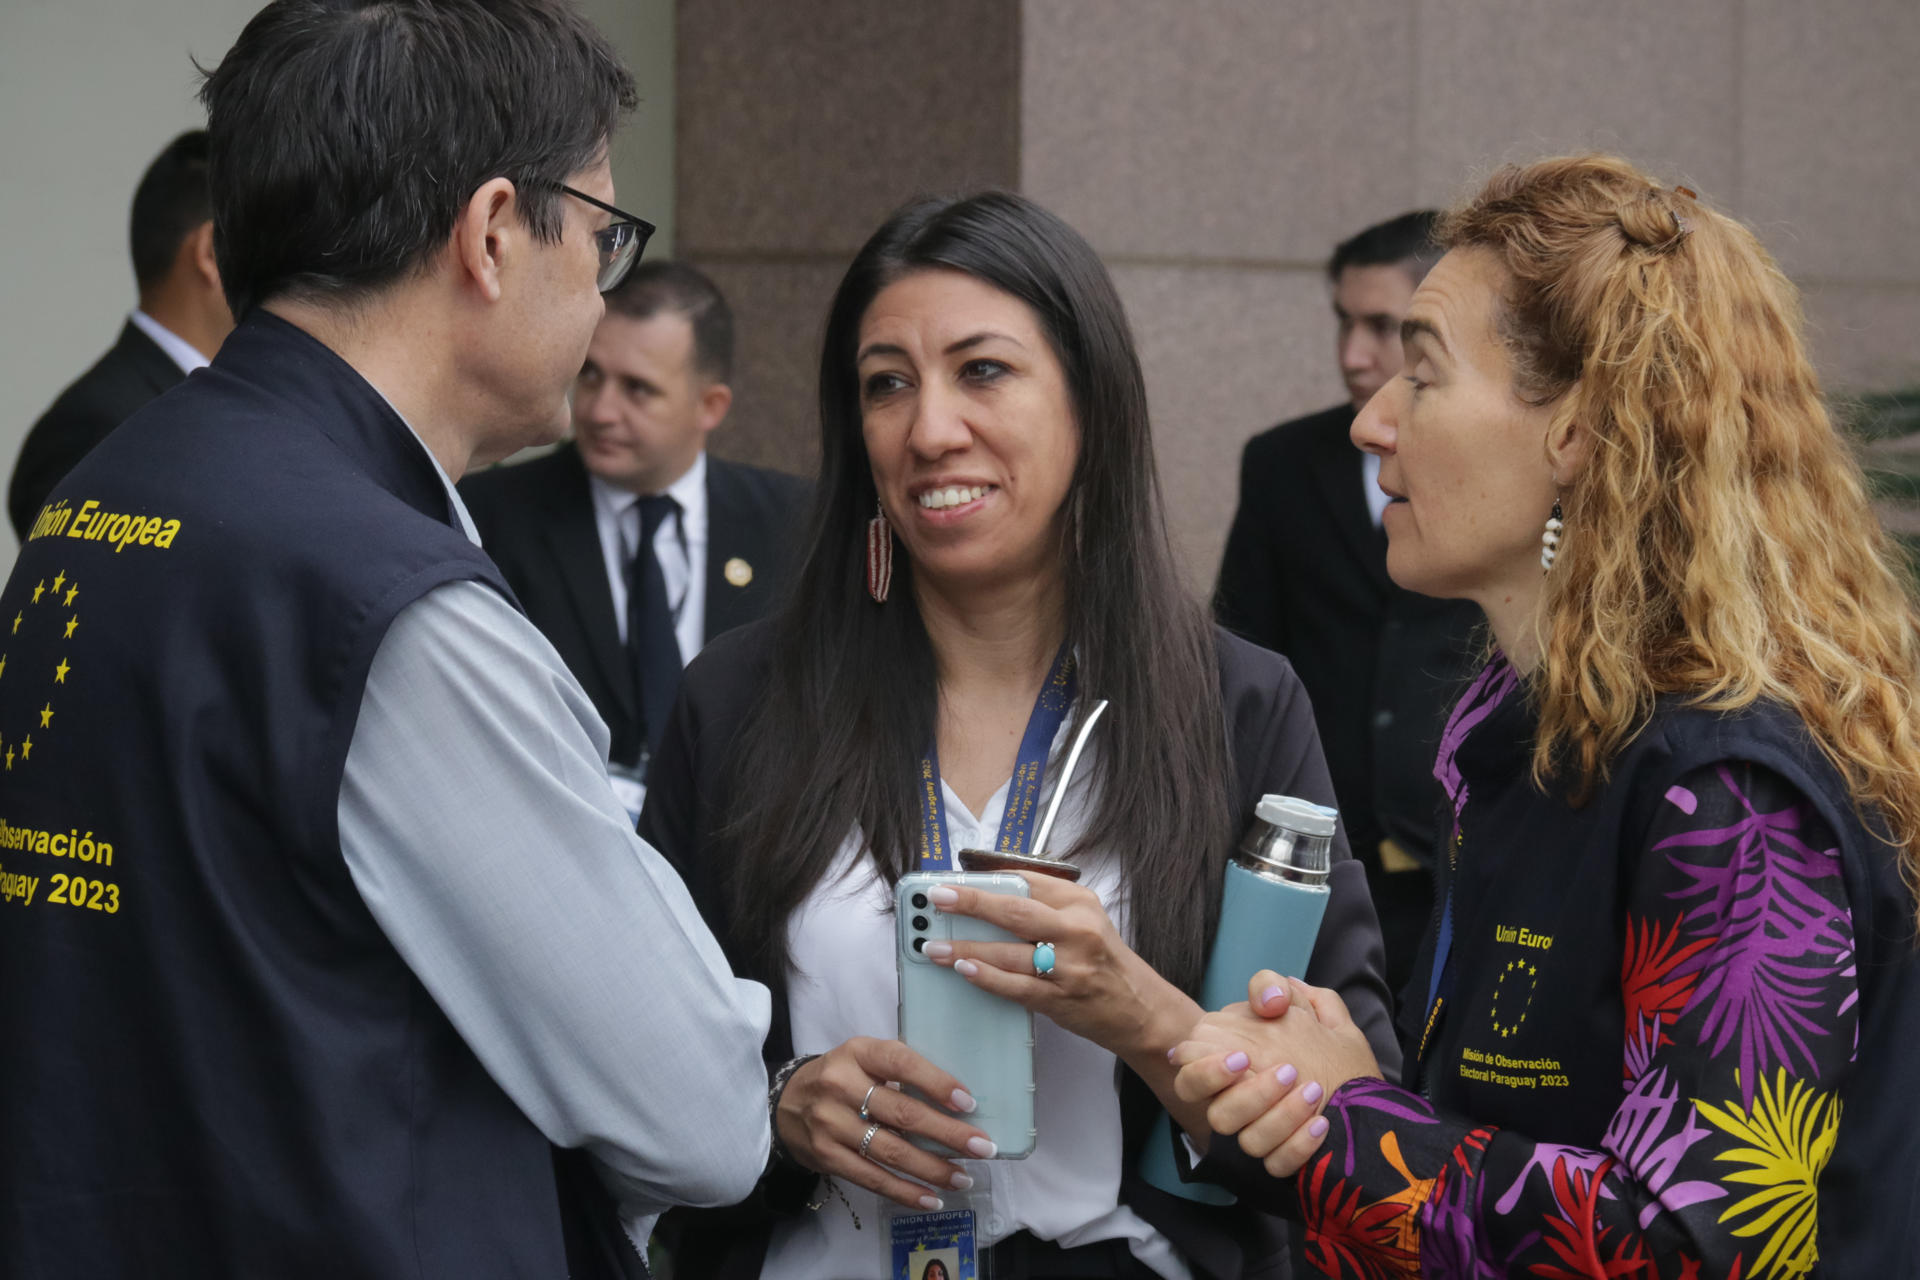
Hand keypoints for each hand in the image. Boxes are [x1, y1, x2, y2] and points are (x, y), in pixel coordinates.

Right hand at [776, 1037, 996, 1209]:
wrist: (785, 1104)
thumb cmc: (841, 1078)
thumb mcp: (864, 1059)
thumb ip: (900, 1072)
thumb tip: (957, 1102)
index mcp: (858, 1052)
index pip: (901, 1063)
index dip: (936, 1082)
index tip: (967, 1103)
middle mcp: (841, 1085)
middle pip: (902, 1113)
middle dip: (948, 1134)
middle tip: (982, 1148)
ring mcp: (831, 1123)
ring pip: (891, 1151)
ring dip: (932, 1168)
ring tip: (963, 1178)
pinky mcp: (827, 1157)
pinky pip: (872, 1178)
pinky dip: (905, 1191)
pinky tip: (931, 1198)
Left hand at [925, 872, 1195, 1061]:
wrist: (1141, 1009)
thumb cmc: (1105, 962)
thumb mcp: (1086, 921)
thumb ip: (1047, 906)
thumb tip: (991, 893)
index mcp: (1080, 904)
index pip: (1028, 882)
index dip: (987, 879)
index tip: (953, 879)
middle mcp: (1077, 931)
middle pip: (1015, 912)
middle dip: (971, 903)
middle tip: (936, 898)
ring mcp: (1069, 967)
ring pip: (1009, 952)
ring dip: (967, 948)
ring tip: (933, 946)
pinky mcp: (1061, 999)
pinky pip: (1016, 987)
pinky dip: (988, 978)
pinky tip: (964, 970)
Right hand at [1170, 972, 1381, 1176]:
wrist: (1361, 1088)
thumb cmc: (1320, 1043)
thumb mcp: (1300, 1004)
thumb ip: (1271, 987)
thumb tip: (1268, 1000)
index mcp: (1228, 1067)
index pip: (1190, 1077)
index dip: (1205, 1071)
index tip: (1241, 1058)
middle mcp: (1238, 1104)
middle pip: (1217, 1116)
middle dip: (1250, 1096)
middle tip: (1288, 1071)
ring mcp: (1261, 1135)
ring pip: (1249, 1143)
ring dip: (1281, 1116)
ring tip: (1313, 1090)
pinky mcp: (1283, 1160)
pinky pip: (1279, 1165)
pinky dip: (1300, 1147)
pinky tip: (1321, 1124)